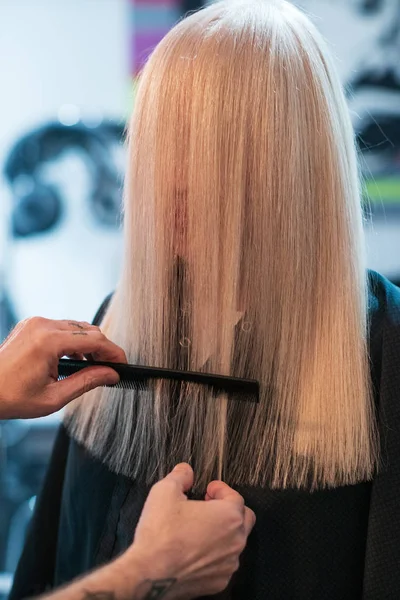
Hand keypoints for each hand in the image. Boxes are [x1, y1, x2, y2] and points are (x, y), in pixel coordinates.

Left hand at [0, 317, 126, 418]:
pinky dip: (73, 341)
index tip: (123, 365)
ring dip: (88, 345)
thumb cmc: (11, 397)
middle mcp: (42, 326)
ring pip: (76, 327)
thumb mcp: (54, 397)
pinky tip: (74, 360)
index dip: (114, 353)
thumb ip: (87, 382)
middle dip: (103, 349)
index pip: (95, 340)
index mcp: (48, 341)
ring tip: (92, 367)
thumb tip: (111, 374)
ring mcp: (35, 323)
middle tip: (110, 369)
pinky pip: (62, 328)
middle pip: (88, 330)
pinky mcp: (31, 324)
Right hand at [126, 463, 255, 598]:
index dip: (221, 490)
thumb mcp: (165, 491)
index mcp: (228, 516)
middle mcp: (235, 541)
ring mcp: (228, 564)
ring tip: (200, 528)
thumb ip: (180, 476)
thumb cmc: (160, 535)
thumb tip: (186, 471)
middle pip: (244, 519)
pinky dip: (215, 555)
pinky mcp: (219, 582)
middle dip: (229, 509)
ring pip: (235, 543)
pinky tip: (196, 550)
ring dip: (222, 533)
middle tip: (209, 506)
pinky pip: (223, 563)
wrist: (149, 574)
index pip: (235, 496)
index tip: (209, 489)